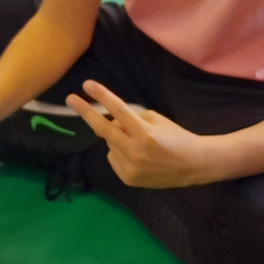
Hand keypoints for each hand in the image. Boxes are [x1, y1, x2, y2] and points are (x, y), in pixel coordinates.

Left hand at [67, 80, 212, 188]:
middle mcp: (136, 151)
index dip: (102, 96)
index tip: (87, 84)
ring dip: (116, 138)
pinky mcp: (128, 178)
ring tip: (138, 143)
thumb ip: (132, 119)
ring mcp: (131, 168)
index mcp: (146, 133)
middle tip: (70, 99)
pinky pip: (113, 158)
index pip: (119, 110)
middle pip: (103, 129)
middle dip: (86, 112)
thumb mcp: (157, 120)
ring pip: (109, 144)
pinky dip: (120, 152)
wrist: (193, 165)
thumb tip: (108, 121)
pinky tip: (137, 156)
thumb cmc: (176, 137)